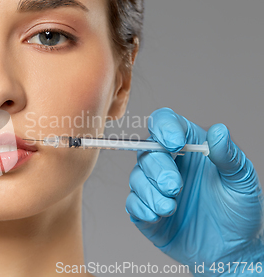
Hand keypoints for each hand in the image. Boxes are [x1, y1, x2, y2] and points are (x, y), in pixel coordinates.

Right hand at [126, 108, 263, 275]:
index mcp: (189, 147)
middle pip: (146, 151)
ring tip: (171, 208)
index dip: (164, 127)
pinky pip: (132, 203)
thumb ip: (229, 156)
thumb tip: (219, 131)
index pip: (165, 123)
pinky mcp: (146, 211)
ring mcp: (155, 188)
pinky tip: (159, 216)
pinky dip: (142, 208)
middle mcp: (168, 163)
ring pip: (136, 177)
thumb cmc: (238, 211)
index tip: (175, 143)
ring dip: (150, 192)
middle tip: (175, 187)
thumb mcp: (241, 182)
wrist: (231, 251)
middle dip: (158, 169)